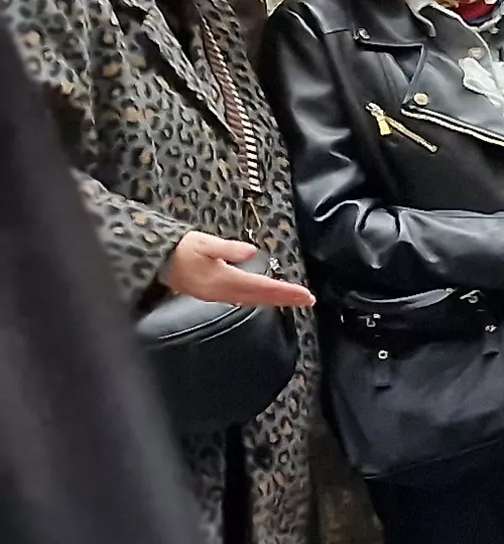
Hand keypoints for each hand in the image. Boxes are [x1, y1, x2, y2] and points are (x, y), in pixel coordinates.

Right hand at [162, 231, 314, 308]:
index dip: (285, 292)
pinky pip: (242, 300)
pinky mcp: (213, 294)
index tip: (305, 295)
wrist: (155, 262)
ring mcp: (218, 295)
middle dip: (286, 299)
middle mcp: (223, 292)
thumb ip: (228, 248)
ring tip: (293, 299)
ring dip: (274, 300)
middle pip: (261, 298)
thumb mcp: (203, 243)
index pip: (262, 287)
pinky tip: (265, 297)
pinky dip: (259, 299)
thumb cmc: (178, 250)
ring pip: (253, 301)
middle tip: (308, 300)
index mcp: (224, 280)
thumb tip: (250, 251)